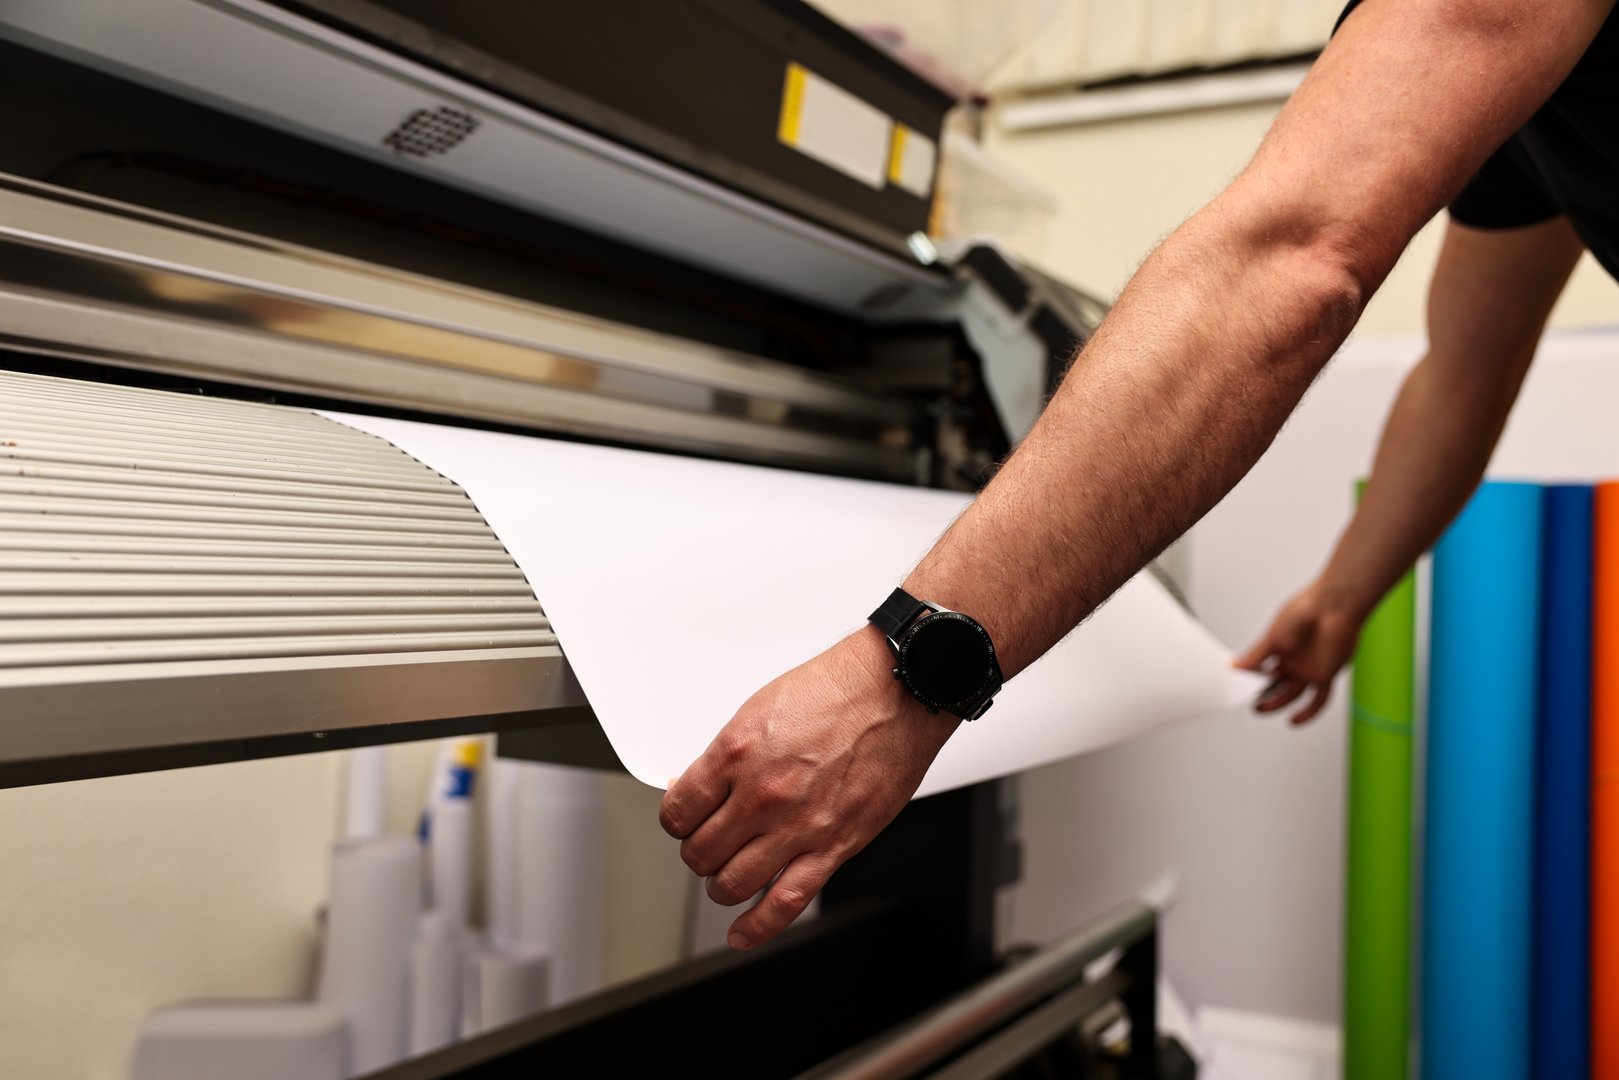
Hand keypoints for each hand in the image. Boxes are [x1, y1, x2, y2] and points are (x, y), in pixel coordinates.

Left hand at [658, 628, 957, 950]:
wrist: (895, 694)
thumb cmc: (835, 692)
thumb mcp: (759, 709)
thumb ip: (726, 756)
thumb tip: (699, 785)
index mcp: (736, 754)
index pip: (677, 812)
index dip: (676, 820)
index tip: (685, 819)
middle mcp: (761, 794)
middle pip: (700, 852)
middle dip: (699, 851)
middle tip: (709, 842)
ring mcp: (796, 826)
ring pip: (731, 884)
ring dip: (721, 885)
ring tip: (728, 874)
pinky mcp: (833, 847)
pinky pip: (785, 902)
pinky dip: (756, 926)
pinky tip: (742, 932)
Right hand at [1234, 579, 1366, 724]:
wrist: (1334, 607)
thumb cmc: (1306, 611)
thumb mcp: (1273, 636)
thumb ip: (1256, 654)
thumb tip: (1236, 665)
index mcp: (1280, 649)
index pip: (1261, 670)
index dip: (1250, 680)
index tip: (1238, 687)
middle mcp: (1294, 661)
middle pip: (1275, 685)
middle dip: (1261, 695)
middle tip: (1249, 701)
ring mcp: (1310, 669)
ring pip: (1292, 694)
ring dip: (1277, 704)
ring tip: (1261, 709)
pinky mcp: (1326, 675)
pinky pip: (1319, 700)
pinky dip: (1308, 712)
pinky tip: (1295, 720)